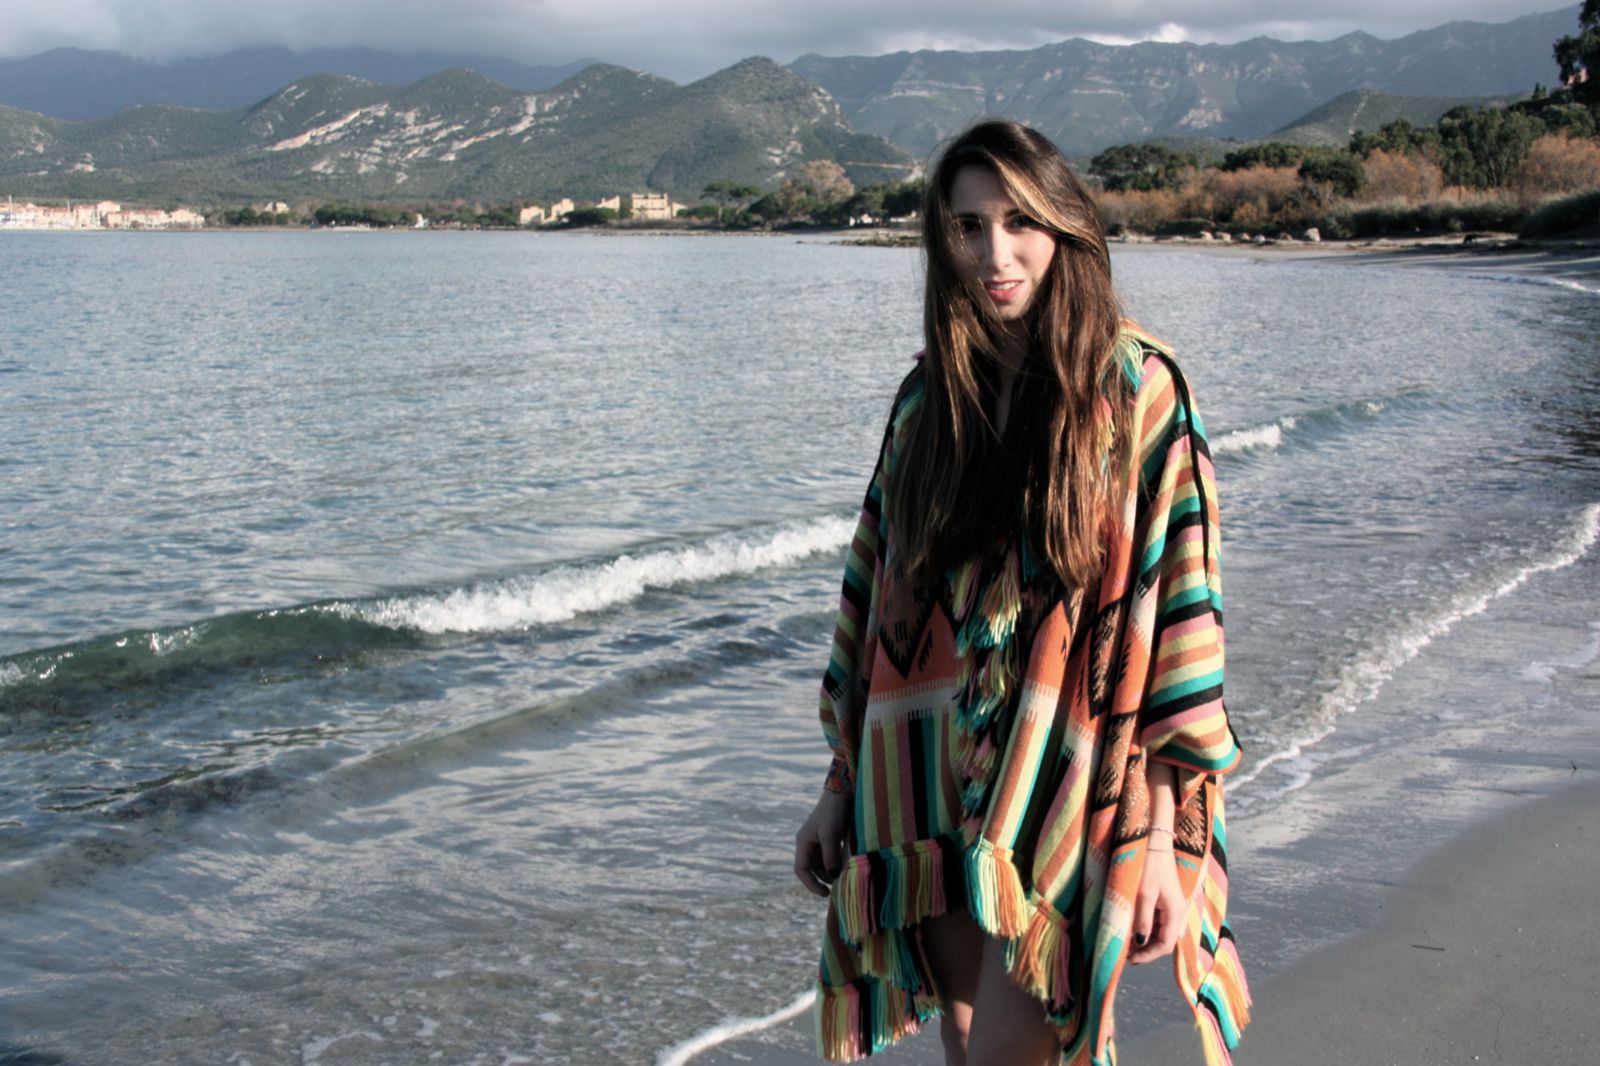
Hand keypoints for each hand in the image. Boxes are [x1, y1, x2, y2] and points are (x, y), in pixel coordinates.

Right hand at [794, 790, 851, 896]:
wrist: (842, 792)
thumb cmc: (833, 813)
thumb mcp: (830, 836)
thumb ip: (830, 857)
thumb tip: (833, 875)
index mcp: (803, 842)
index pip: (801, 870)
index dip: (810, 884)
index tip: (824, 893)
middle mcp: (808, 843)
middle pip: (812, 868)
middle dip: (823, 879)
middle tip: (838, 887)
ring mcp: (819, 840)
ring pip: (822, 863)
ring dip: (831, 872)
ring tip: (844, 878)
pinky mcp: (829, 838)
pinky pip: (830, 856)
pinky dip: (837, 863)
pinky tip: (847, 866)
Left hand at [1127, 843, 1187, 963]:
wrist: (1154, 841)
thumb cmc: (1148, 865)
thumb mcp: (1143, 894)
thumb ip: (1143, 920)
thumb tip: (1140, 944)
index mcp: (1176, 912)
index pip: (1165, 945)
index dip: (1148, 956)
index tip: (1129, 960)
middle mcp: (1178, 912)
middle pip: (1164, 941)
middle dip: (1146, 951)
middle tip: (1124, 955)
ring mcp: (1172, 907)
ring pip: (1160, 933)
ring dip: (1145, 941)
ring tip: (1125, 945)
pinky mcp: (1165, 901)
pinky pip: (1158, 922)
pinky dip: (1145, 930)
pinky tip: (1131, 930)